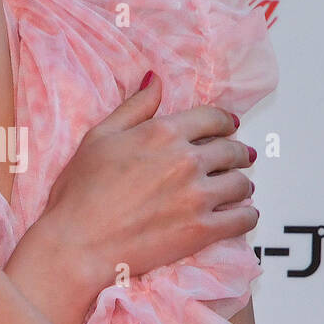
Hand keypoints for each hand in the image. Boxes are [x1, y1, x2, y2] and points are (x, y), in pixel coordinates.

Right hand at [37, 72, 258, 287]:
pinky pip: (243, 219)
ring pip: (240, 184)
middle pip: (231, 150)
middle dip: (237, 153)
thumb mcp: (99, 137)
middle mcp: (186, 161)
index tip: (230, 126)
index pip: (212, 118)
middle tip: (238, 158)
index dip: (226, 121)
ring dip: (242, 184)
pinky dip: (246, 216)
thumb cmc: (79, 192)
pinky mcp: (202, 231)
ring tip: (238, 189)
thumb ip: (134, 107)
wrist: (77, 243)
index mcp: (163, 133)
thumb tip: (155, 80)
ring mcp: (197, 197)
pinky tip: (241, 215)